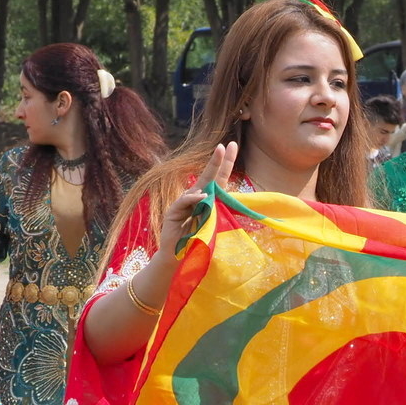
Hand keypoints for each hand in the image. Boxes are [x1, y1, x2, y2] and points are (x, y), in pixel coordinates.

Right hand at [157, 142, 236, 256]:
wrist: (178, 258)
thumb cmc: (197, 243)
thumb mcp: (211, 226)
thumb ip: (214, 210)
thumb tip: (212, 195)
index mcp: (207, 201)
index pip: (218, 180)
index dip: (225, 164)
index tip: (232, 145)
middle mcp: (195, 199)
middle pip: (208, 178)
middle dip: (216, 161)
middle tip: (223, 146)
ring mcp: (183, 205)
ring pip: (196, 189)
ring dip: (207, 182)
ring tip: (215, 173)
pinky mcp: (173, 213)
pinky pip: (183, 203)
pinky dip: (192, 200)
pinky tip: (201, 197)